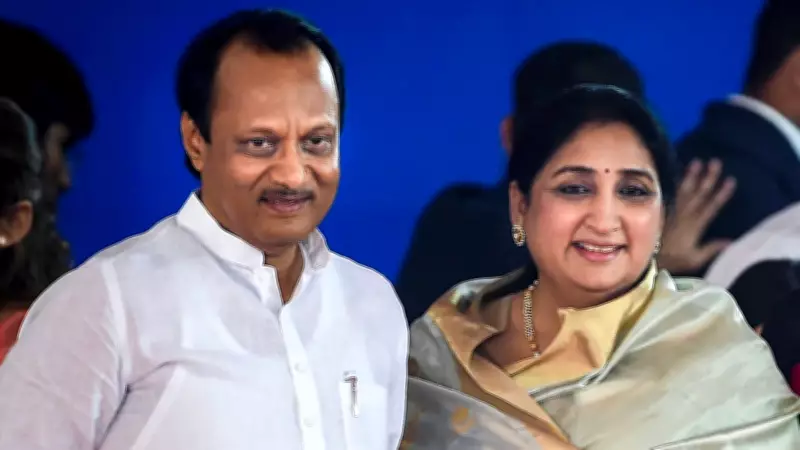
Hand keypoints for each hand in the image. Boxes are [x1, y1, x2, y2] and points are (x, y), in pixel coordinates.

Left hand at [657, 159, 735, 274]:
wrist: (647, 259)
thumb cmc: (672, 260)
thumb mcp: (694, 259)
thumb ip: (712, 249)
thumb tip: (731, 241)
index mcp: (694, 226)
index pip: (711, 207)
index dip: (721, 194)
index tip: (731, 180)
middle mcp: (684, 216)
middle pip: (699, 194)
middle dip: (708, 178)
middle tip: (716, 162)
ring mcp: (672, 211)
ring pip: (684, 191)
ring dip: (691, 176)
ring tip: (697, 162)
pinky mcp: (663, 209)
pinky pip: (670, 193)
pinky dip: (676, 182)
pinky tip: (681, 172)